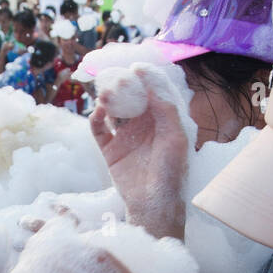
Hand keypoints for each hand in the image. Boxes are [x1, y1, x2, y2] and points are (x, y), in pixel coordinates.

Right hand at [90, 64, 189, 239]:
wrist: (154, 205)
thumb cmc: (171, 173)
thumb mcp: (176, 138)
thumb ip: (165, 110)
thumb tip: (149, 84)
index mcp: (162, 120)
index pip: (152, 92)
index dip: (145, 77)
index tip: (136, 67)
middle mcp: (143, 125)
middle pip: (130, 97)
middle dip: (123, 86)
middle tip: (117, 78)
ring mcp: (125, 136)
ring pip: (113, 110)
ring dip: (108, 99)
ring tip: (106, 94)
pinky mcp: (110, 150)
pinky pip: (99, 129)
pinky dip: (96, 118)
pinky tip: (98, 112)